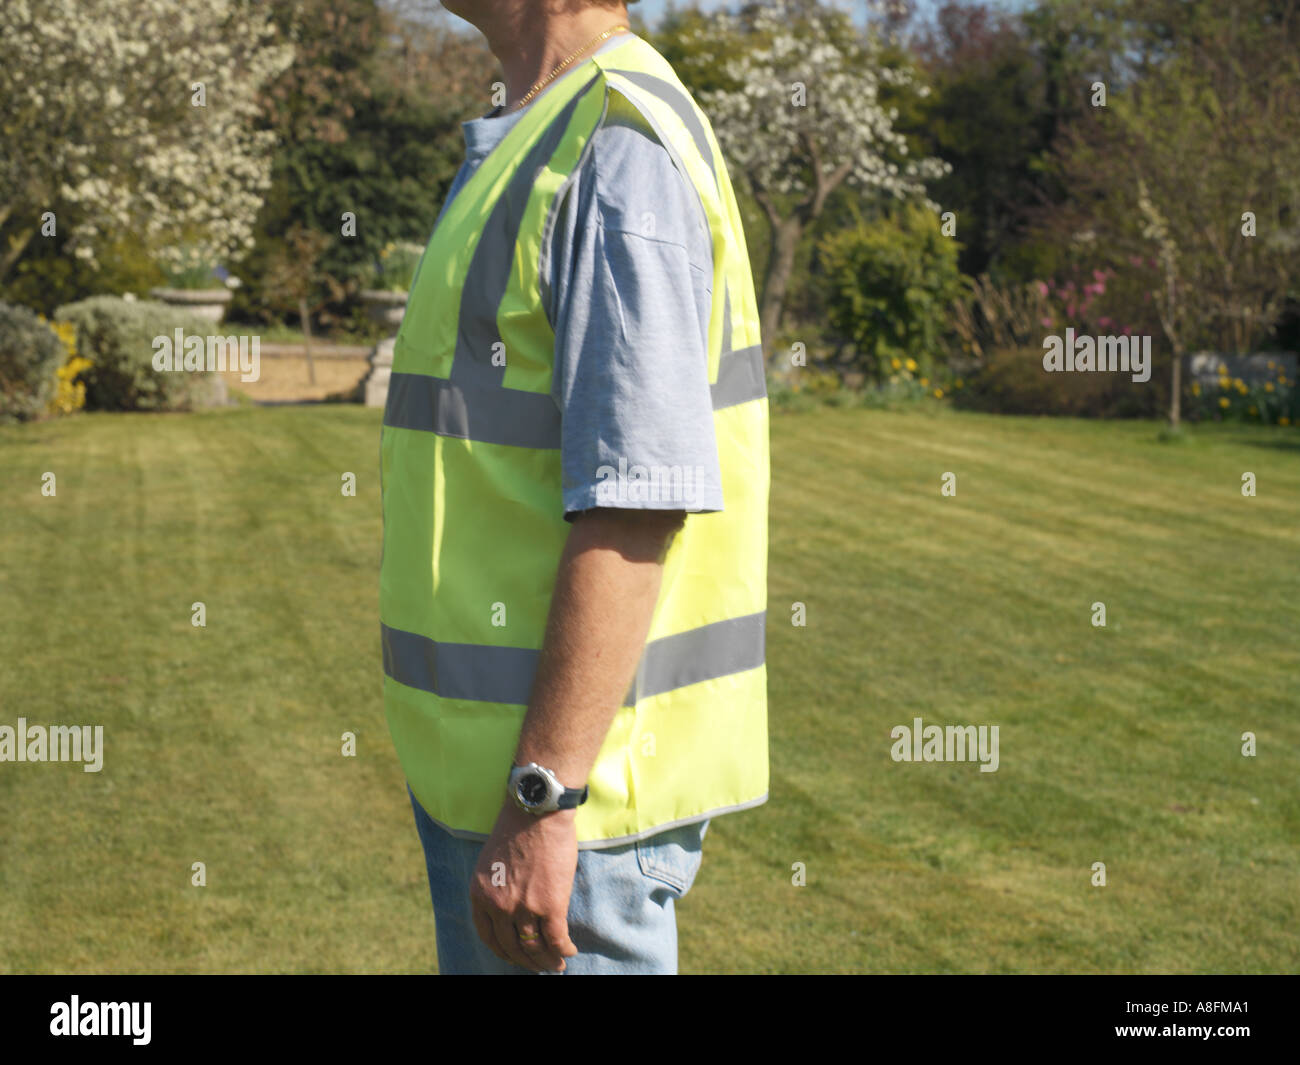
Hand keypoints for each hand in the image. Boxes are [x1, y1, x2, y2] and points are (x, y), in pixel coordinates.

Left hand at [469, 801, 579, 971]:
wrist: (536, 811)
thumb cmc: (517, 827)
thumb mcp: (491, 861)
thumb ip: (496, 886)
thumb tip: (511, 905)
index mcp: (481, 894)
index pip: (488, 936)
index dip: (503, 950)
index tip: (514, 955)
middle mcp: (498, 906)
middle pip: (512, 947)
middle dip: (526, 960)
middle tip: (538, 965)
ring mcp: (523, 908)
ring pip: (534, 947)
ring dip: (546, 961)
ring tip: (556, 965)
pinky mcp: (550, 905)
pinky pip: (556, 939)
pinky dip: (563, 949)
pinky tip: (569, 951)